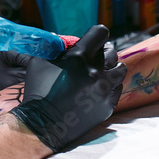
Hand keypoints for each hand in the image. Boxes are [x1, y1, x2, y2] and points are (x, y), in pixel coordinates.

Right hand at [11, 25, 126, 150]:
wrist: (42, 125)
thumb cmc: (38, 91)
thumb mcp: (41, 62)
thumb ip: (58, 50)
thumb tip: (67, 43)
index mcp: (79, 57)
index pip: (100, 33)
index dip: (96, 35)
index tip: (93, 40)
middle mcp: (96, 72)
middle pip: (112, 52)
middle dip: (103, 52)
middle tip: (95, 58)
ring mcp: (104, 90)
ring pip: (120, 69)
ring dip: (112, 68)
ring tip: (102, 72)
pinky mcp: (108, 105)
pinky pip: (118, 88)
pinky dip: (111, 86)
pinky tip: (100, 88)